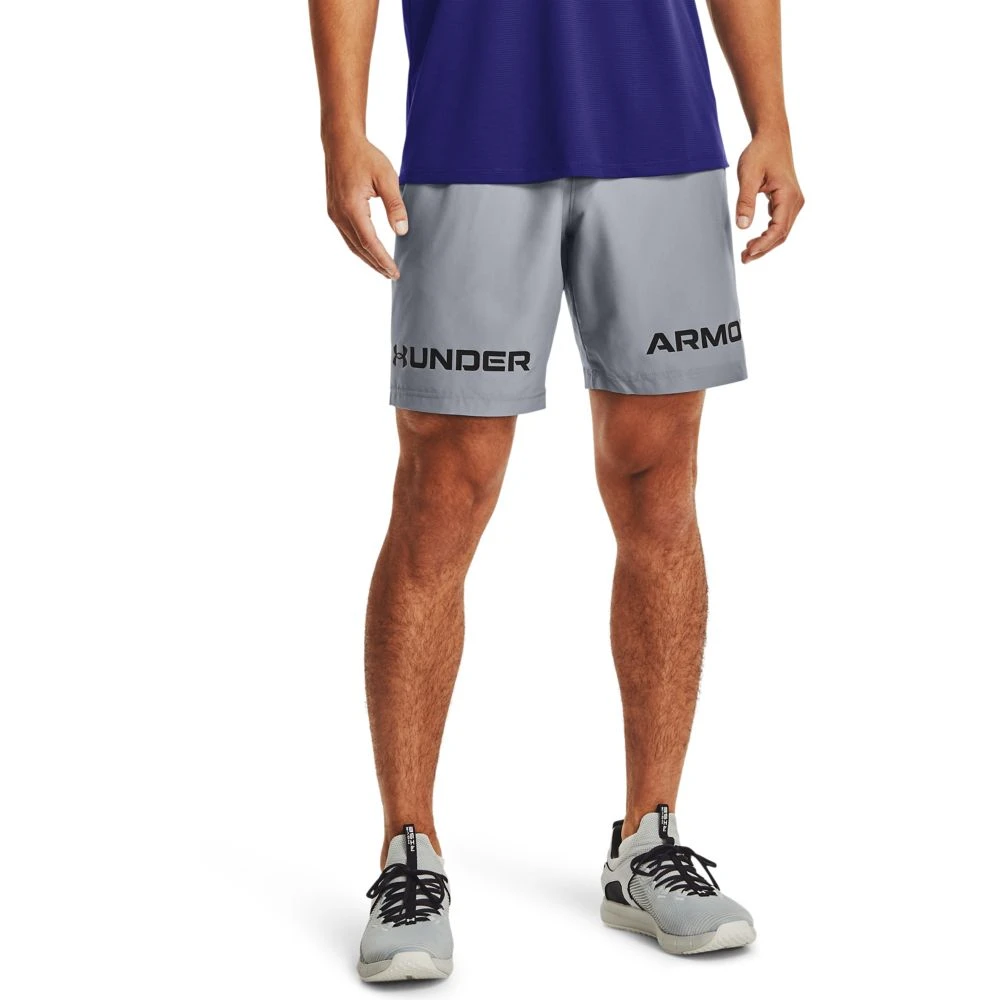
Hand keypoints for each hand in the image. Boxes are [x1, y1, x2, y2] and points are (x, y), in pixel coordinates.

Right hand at [323, 135, 407, 278]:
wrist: (340, 142)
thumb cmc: (365, 156)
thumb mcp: (387, 178)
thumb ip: (395, 205)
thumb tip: (402, 231)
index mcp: (352, 207)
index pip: (369, 242)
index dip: (383, 259)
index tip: (395, 271)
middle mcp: (339, 214)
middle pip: (359, 248)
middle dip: (376, 264)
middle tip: (392, 275)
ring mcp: (334, 213)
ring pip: (351, 245)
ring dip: (367, 259)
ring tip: (383, 269)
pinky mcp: (333, 211)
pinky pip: (346, 236)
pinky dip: (359, 248)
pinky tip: (369, 252)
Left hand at [735, 132, 803, 262]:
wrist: (772, 137)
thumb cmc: (761, 152)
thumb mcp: (748, 175)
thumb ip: (745, 201)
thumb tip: (742, 226)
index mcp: (788, 195)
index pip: (779, 229)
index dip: (764, 244)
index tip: (749, 253)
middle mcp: (795, 200)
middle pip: (782, 234)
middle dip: (764, 249)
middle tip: (744, 259)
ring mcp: (793, 201)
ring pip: (781, 231)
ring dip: (766, 244)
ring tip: (747, 253)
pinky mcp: (787, 201)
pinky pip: (779, 224)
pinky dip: (768, 235)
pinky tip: (754, 240)